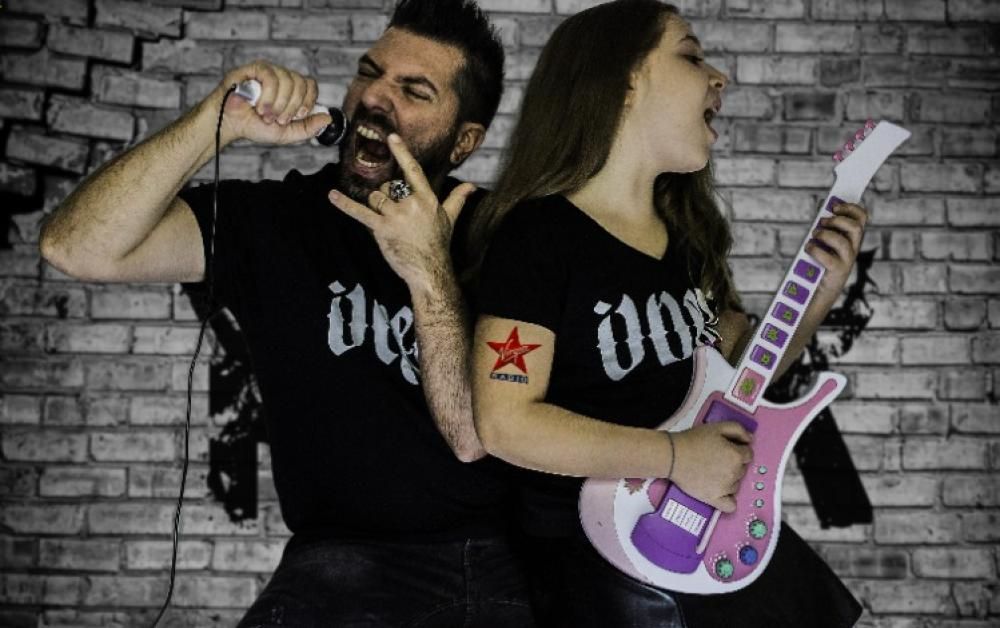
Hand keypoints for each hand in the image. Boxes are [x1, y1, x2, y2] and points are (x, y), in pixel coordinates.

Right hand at [209, 60, 331, 146]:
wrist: (231, 124)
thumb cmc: (256, 126)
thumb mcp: (286, 134)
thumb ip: (308, 128)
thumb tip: (328, 118)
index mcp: (291, 90)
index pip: (310, 85)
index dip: (308, 100)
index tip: (298, 115)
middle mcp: (282, 78)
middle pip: (301, 83)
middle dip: (291, 106)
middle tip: (279, 120)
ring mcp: (269, 71)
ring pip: (287, 80)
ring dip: (278, 104)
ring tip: (266, 116)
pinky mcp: (254, 68)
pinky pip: (271, 76)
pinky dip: (269, 96)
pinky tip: (260, 108)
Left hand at [328, 133, 476, 290]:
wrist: (429, 270)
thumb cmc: (438, 244)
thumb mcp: (450, 218)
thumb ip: (458, 198)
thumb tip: (471, 185)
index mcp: (427, 198)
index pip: (413, 171)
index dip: (402, 153)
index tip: (392, 138)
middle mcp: (411, 204)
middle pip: (388, 187)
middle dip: (386, 196)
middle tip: (394, 214)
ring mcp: (395, 216)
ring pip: (375, 198)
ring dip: (376, 205)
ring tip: (386, 220)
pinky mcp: (382, 229)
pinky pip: (360, 213)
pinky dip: (344, 204)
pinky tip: (332, 195)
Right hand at [670, 421, 753, 512]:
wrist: (673, 456)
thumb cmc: (693, 440)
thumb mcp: (717, 427)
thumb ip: (738, 430)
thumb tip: (750, 439)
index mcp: (737, 455)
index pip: (748, 454)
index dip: (738, 449)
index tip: (726, 449)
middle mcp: (734, 473)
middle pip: (742, 469)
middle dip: (733, 463)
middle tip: (716, 458)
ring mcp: (725, 488)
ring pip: (736, 485)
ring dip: (729, 479)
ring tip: (712, 471)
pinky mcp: (714, 499)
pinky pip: (731, 506)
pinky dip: (729, 501)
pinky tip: (722, 493)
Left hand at [805, 201, 868, 301]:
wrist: (819, 292)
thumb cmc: (819, 263)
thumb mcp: (824, 242)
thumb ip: (825, 226)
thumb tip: (821, 208)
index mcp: (852, 238)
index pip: (862, 218)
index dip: (851, 208)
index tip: (835, 205)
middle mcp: (853, 248)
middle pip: (855, 227)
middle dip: (837, 220)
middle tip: (821, 221)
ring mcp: (847, 261)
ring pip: (842, 242)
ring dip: (825, 235)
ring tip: (814, 236)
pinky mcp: (837, 272)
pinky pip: (828, 257)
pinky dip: (815, 249)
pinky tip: (808, 247)